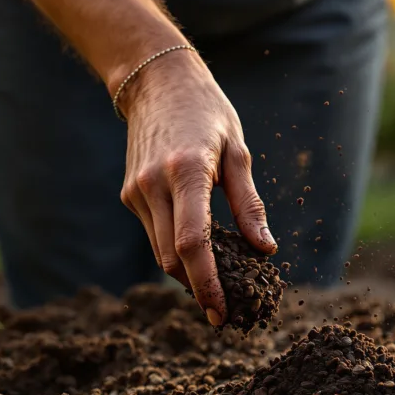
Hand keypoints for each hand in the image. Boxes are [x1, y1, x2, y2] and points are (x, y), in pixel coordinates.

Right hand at [117, 50, 277, 325]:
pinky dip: (176, 251)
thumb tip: (265, 249)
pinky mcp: (129, 194)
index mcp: (187, 172)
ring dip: (187, 274)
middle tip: (225, 310)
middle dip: (198, 288)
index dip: (207, 284)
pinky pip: (155, 235)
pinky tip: (199, 253)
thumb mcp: (238, 151)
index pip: (194, 243)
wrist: (156, 83)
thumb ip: (249, 204)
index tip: (222, 311)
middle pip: (173, 258)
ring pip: (161, 252)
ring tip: (216, 287)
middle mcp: (154, 185)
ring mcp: (136, 191)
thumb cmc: (207, 113)